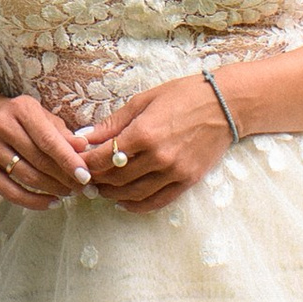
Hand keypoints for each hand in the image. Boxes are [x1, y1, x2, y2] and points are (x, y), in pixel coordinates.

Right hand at [0, 82, 94, 210]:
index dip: (68, 160)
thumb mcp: (38, 113)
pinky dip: (33, 202)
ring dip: (52, 189)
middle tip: (83, 189)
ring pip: (27, 177)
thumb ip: (60, 131)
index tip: (86, 176)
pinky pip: (10, 192)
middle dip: (64, 178)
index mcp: (21, 110)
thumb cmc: (15, 115)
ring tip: (70, 193)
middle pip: (39, 161)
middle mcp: (2, 127)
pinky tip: (51, 203)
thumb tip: (84, 148)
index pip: (48, 140)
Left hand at [72, 73, 242, 210]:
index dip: (86, 162)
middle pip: (115, 178)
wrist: (225, 104)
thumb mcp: (143, 101)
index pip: (103, 158)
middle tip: (86, 176)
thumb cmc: (183, 95)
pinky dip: (137, 206)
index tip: (77, 161)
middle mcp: (157, 157)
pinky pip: (157, 201)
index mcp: (143, 133)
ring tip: (102, 188)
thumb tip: (85, 136)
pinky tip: (124, 203)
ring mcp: (174, 172)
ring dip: (112, 194)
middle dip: (96, 179)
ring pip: (132, 194)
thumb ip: (113, 123)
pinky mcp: (187, 181)